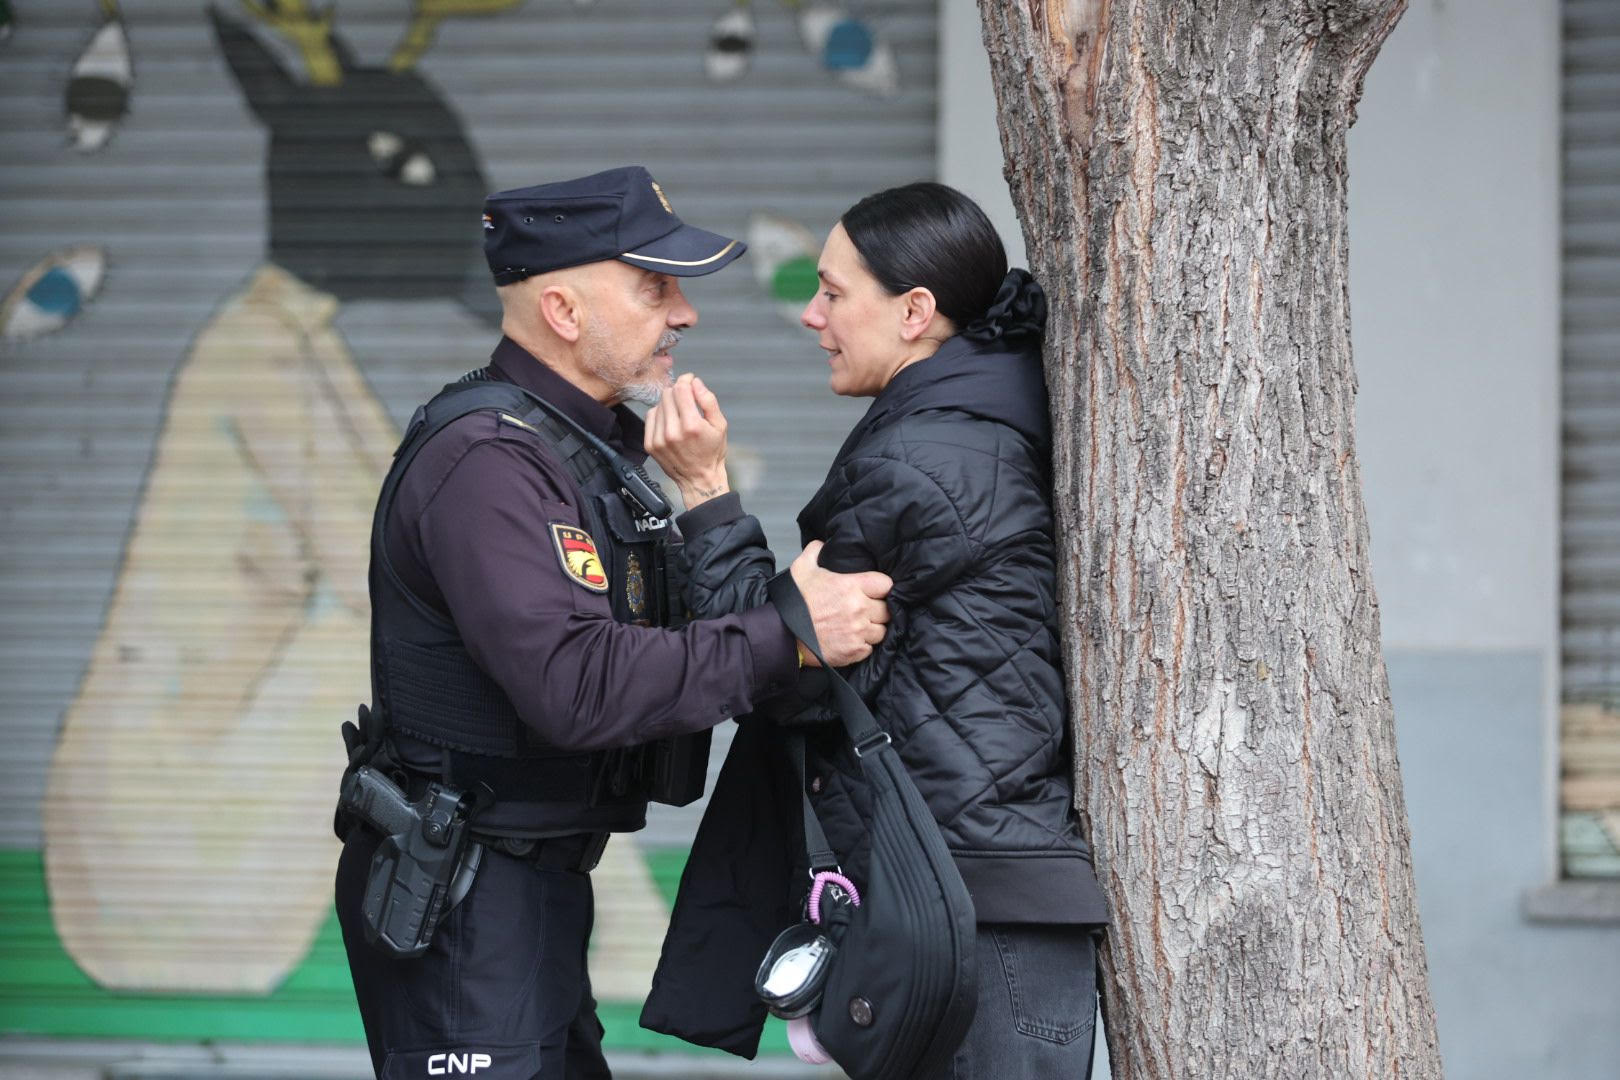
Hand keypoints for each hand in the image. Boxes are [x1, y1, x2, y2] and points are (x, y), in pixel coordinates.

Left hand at [645, 373, 729, 509]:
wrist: (699, 479)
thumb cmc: (712, 451)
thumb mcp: (720, 425)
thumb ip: (708, 401)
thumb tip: (695, 382)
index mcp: (692, 426)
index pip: (681, 389)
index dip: (686, 380)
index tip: (690, 380)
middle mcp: (673, 432)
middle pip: (668, 394)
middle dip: (678, 391)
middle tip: (687, 398)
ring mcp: (659, 439)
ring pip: (659, 404)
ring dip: (669, 403)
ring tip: (680, 413)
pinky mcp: (650, 444)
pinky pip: (650, 416)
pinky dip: (660, 414)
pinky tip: (670, 421)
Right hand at [789, 540, 891, 667]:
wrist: (783, 634)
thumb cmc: (793, 602)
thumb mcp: (801, 568)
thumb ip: (815, 551)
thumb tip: (822, 544)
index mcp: (851, 586)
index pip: (886, 584)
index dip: (881, 587)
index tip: (875, 591)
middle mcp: (859, 609)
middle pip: (887, 610)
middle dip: (878, 609)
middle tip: (866, 610)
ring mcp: (858, 632)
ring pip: (881, 631)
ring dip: (872, 629)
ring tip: (860, 627)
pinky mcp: (854, 651)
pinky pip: (870, 648)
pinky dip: (863, 645)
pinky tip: (852, 640)